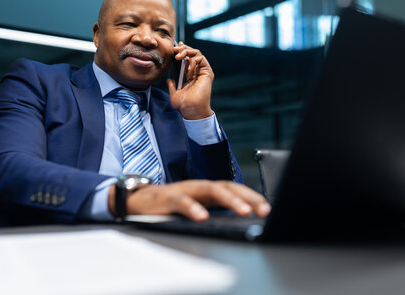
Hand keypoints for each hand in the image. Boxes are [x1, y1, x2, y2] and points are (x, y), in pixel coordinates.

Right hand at [110, 180, 270, 221]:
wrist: (137, 201)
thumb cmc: (169, 205)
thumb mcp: (196, 207)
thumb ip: (213, 210)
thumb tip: (238, 218)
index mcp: (207, 190)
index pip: (234, 189)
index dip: (252, 197)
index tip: (267, 209)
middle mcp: (198, 187)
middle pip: (227, 186)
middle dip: (248, 198)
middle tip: (263, 210)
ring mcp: (184, 190)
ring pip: (210, 190)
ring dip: (229, 200)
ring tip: (244, 211)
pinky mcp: (168, 198)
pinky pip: (182, 202)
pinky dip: (193, 209)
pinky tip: (202, 217)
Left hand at [166, 42, 213, 119]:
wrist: (191, 110)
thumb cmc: (184, 105)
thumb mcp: (174, 94)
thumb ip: (172, 86)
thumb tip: (169, 80)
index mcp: (192, 76)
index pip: (188, 59)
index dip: (182, 51)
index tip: (174, 48)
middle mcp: (198, 72)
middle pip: (193, 53)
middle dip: (183, 49)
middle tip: (174, 50)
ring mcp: (203, 71)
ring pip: (197, 53)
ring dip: (186, 52)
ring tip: (178, 57)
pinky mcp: (207, 72)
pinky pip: (201, 59)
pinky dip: (193, 60)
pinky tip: (187, 69)